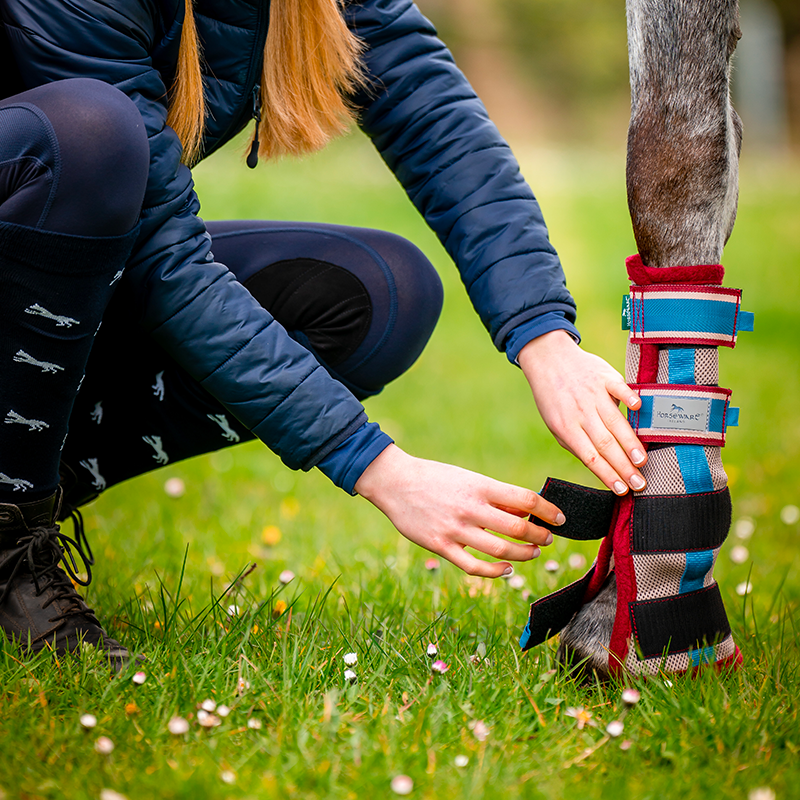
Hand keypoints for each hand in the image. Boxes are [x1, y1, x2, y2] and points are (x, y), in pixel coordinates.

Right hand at [354, 444, 564, 576]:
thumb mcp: (467, 478)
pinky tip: (506, 570)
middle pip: (517, 528)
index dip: (547, 510)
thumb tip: (524, 512)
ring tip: (532, 553)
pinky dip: (495, 572)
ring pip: (500, 550)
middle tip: (547, 539)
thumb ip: (493, 496)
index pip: (524, 499)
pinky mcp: (440, 546)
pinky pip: (474, 566)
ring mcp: (455, 529)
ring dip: (524, 554)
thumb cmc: (435, 479)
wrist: (395, 482)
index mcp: (479, 486)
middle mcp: (470, 507)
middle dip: (539, 536)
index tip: (559, 518)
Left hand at [518, 330, 646, 493]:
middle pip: (605, 444)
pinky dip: (628, 397)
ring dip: (630, 442)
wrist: (548, 359)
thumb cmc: (554, 398)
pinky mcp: (604, 376)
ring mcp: (593, 394)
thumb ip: (575, 444)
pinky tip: (638, 409)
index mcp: (566, 427)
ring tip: (642, 461)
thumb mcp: (555, 424)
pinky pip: (619, 388)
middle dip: (624, 467)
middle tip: (640, 483)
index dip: (607, 474)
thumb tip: (597, 465)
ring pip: (615, 421)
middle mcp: (581, 412)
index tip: (622, 490)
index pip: (590, 457)